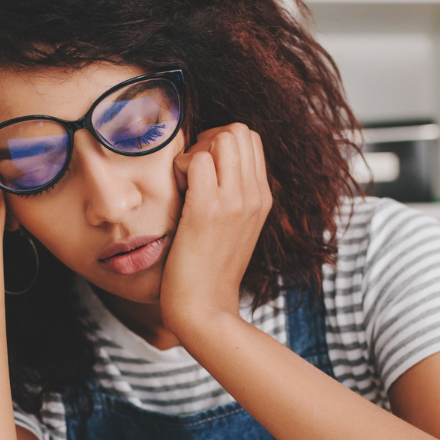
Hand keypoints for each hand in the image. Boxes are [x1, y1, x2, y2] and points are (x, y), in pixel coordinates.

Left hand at [159, 124, 272, 337]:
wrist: (205, 309)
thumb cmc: (209, 270)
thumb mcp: (234, 228)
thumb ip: (232, 196)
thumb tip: (211, 167)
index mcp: (262, 198)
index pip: (250, 139)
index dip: (221, 143)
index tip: (203, 169)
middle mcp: (254, 195)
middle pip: (240, 130)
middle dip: (209, 139)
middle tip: (191, 171)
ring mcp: (234, 202)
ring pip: (223, 137)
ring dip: (196, 151)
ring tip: (186, 182)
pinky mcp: (207, 210)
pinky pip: (198, 160)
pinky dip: (181, 166)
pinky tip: (177, 191)